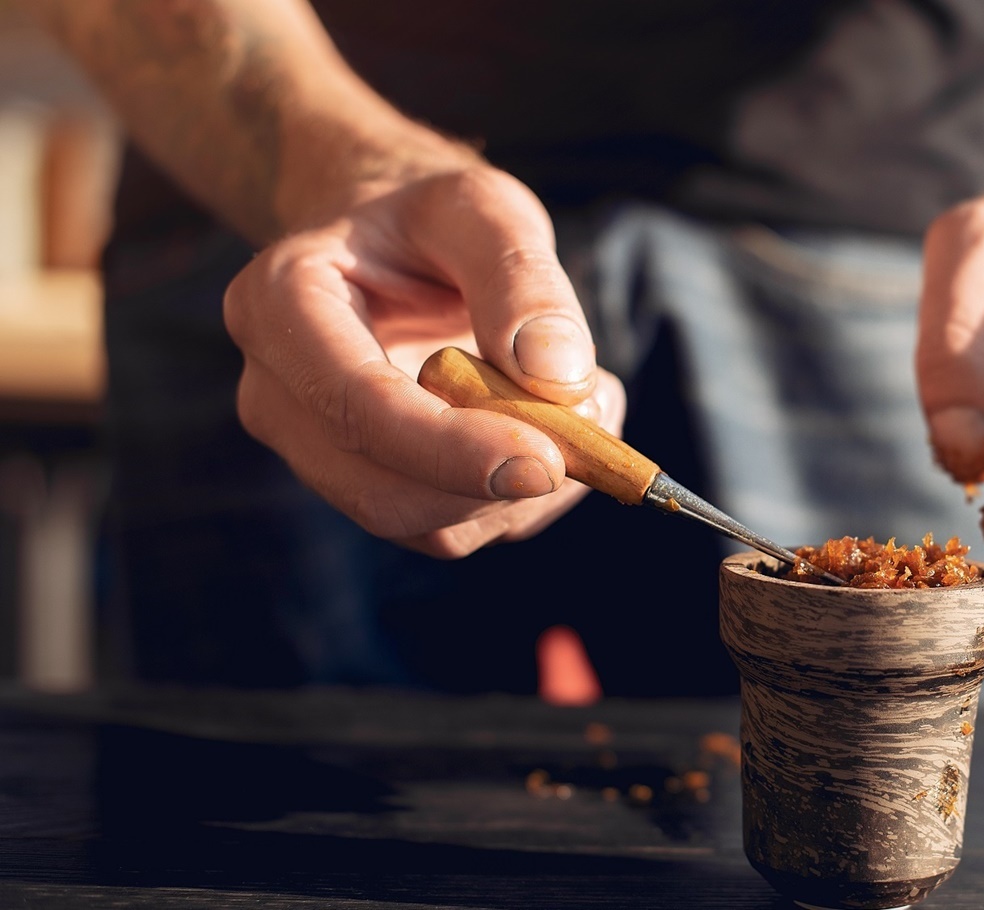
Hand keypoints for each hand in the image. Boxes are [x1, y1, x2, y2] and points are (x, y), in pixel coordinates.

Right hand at [224, 167, 623, 556]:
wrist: (389, 243)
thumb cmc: (432, 219)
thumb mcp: (484, 208)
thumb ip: (521, 280)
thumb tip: (557, 379)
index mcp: (280, 303)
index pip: (355, 406)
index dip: (451, 449)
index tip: (547, 463)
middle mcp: (276, 393)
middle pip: (380, 488)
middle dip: (496, 481)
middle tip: (595, 418)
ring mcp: (315, 451)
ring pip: (420, 521)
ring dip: (521, 492)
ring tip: (585, 405)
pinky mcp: (367, 486)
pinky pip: (447, 528)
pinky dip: (520, 501)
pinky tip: (556, 434)